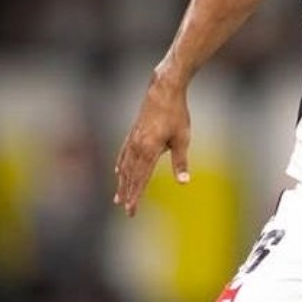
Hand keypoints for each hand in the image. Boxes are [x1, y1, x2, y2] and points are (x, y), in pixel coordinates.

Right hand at [114, 73, 191, 216]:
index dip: (136, 195)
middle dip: (128, 194)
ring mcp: (132, 139)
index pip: (141, 179)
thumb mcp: (182, 139)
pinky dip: (120, 165)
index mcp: (149, 150)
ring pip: (125, 166)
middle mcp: (137, 147)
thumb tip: (184, 182)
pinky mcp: (133, 133)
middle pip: (130, 176)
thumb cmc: (176, 114)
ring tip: (118, 198)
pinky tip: (118, 172)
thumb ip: (180, 162)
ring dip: (122, 183)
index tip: (132, 209)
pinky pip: (123, 154)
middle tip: (126, 210)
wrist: (163, 91)